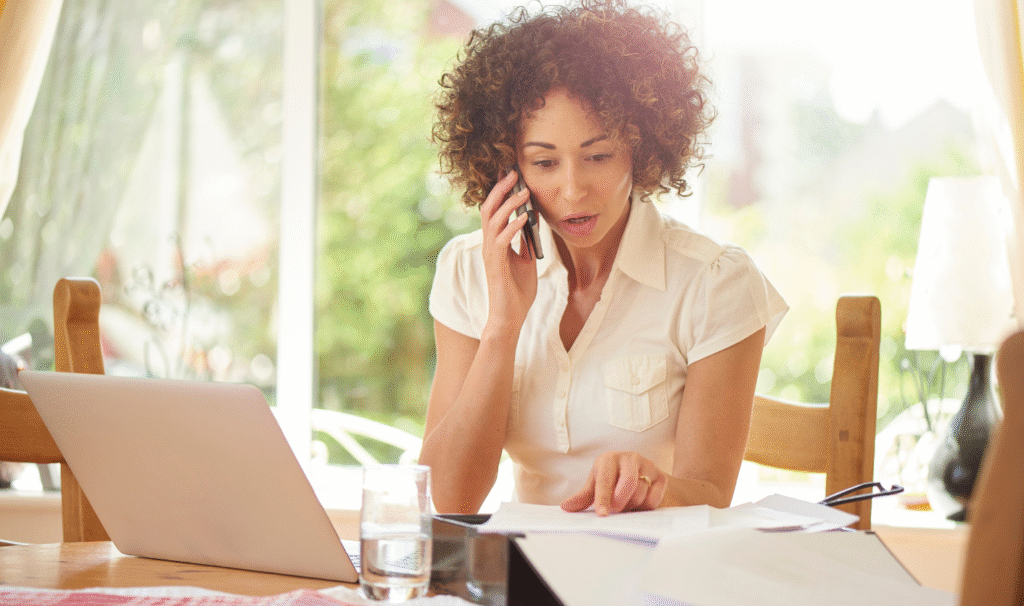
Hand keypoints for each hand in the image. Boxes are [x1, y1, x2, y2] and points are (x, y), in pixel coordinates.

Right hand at [479, 171, 537, 331]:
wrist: (510, 318)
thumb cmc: (517, 293)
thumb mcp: (526, 262)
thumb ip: (526, 244)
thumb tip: (533, 225)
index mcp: (494, 243)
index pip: (493, 211)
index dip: (500, 193)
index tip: (512, 176)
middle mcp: (488, 246)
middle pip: (488, 210)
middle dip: (500, 190)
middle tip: (514, 173)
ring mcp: (490, 255)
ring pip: (493, 221)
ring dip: (510, 205)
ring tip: (525, 192)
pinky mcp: (496, 266)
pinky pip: (503, 241)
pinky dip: (514, 226)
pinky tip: (526, 218)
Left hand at [560, 451, 666, 515]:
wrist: (640, 476)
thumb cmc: (612, 481)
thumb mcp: (596, 487)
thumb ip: (582, 498)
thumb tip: (566, 508)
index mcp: (608, 459)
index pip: (605, 480)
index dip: (603, 498)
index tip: (602, 514)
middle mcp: (629, 457)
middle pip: (628, 484)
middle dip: (621, 501)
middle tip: (616, 509)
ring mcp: (647, 464)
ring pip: (641, 493)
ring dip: (632, 505)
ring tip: (626, 504)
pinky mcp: (661, 475)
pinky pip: (654, 498)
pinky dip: (646, 506)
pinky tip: (640, 503)